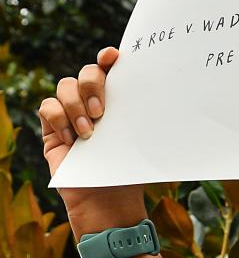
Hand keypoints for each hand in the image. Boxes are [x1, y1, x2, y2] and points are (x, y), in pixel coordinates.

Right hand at [37, 47, 146, 238]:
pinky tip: (73, 141)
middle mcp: (93, 102)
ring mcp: (71, 113)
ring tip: (89, 133)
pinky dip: (59, 120)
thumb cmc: (128, 172)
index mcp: (118, 102)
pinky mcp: (53, 129)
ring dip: (76, 106)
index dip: (108, 58)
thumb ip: (145, 117)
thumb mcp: (142, 143)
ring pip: (65, 86)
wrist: (107, 201)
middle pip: (87, 72)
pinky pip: (48, 107)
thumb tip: (172, 97)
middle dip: (93, 85)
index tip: (113, 56)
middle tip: (102, 112)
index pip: (110, 69)